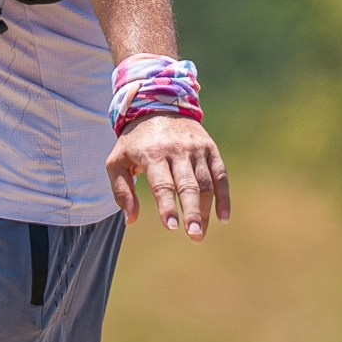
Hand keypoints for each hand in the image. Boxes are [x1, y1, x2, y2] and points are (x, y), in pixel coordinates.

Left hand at [108, 115, 229, 240]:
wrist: (158, 106)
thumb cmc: (135, 142)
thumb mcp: (117, 161)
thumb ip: (122, 190)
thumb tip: (130, 220)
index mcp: (152, 153)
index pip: (162, 184)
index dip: (167, 206)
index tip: (171, 227)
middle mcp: (177, 150)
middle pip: (188, 185)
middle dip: (192, 211)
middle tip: (193, 235)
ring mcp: (196, 148)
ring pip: (206, 183)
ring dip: (205, 211)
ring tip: (198, 234)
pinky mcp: (210, 149)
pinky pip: (220, 175)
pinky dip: (224, 197)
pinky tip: (223, 218)